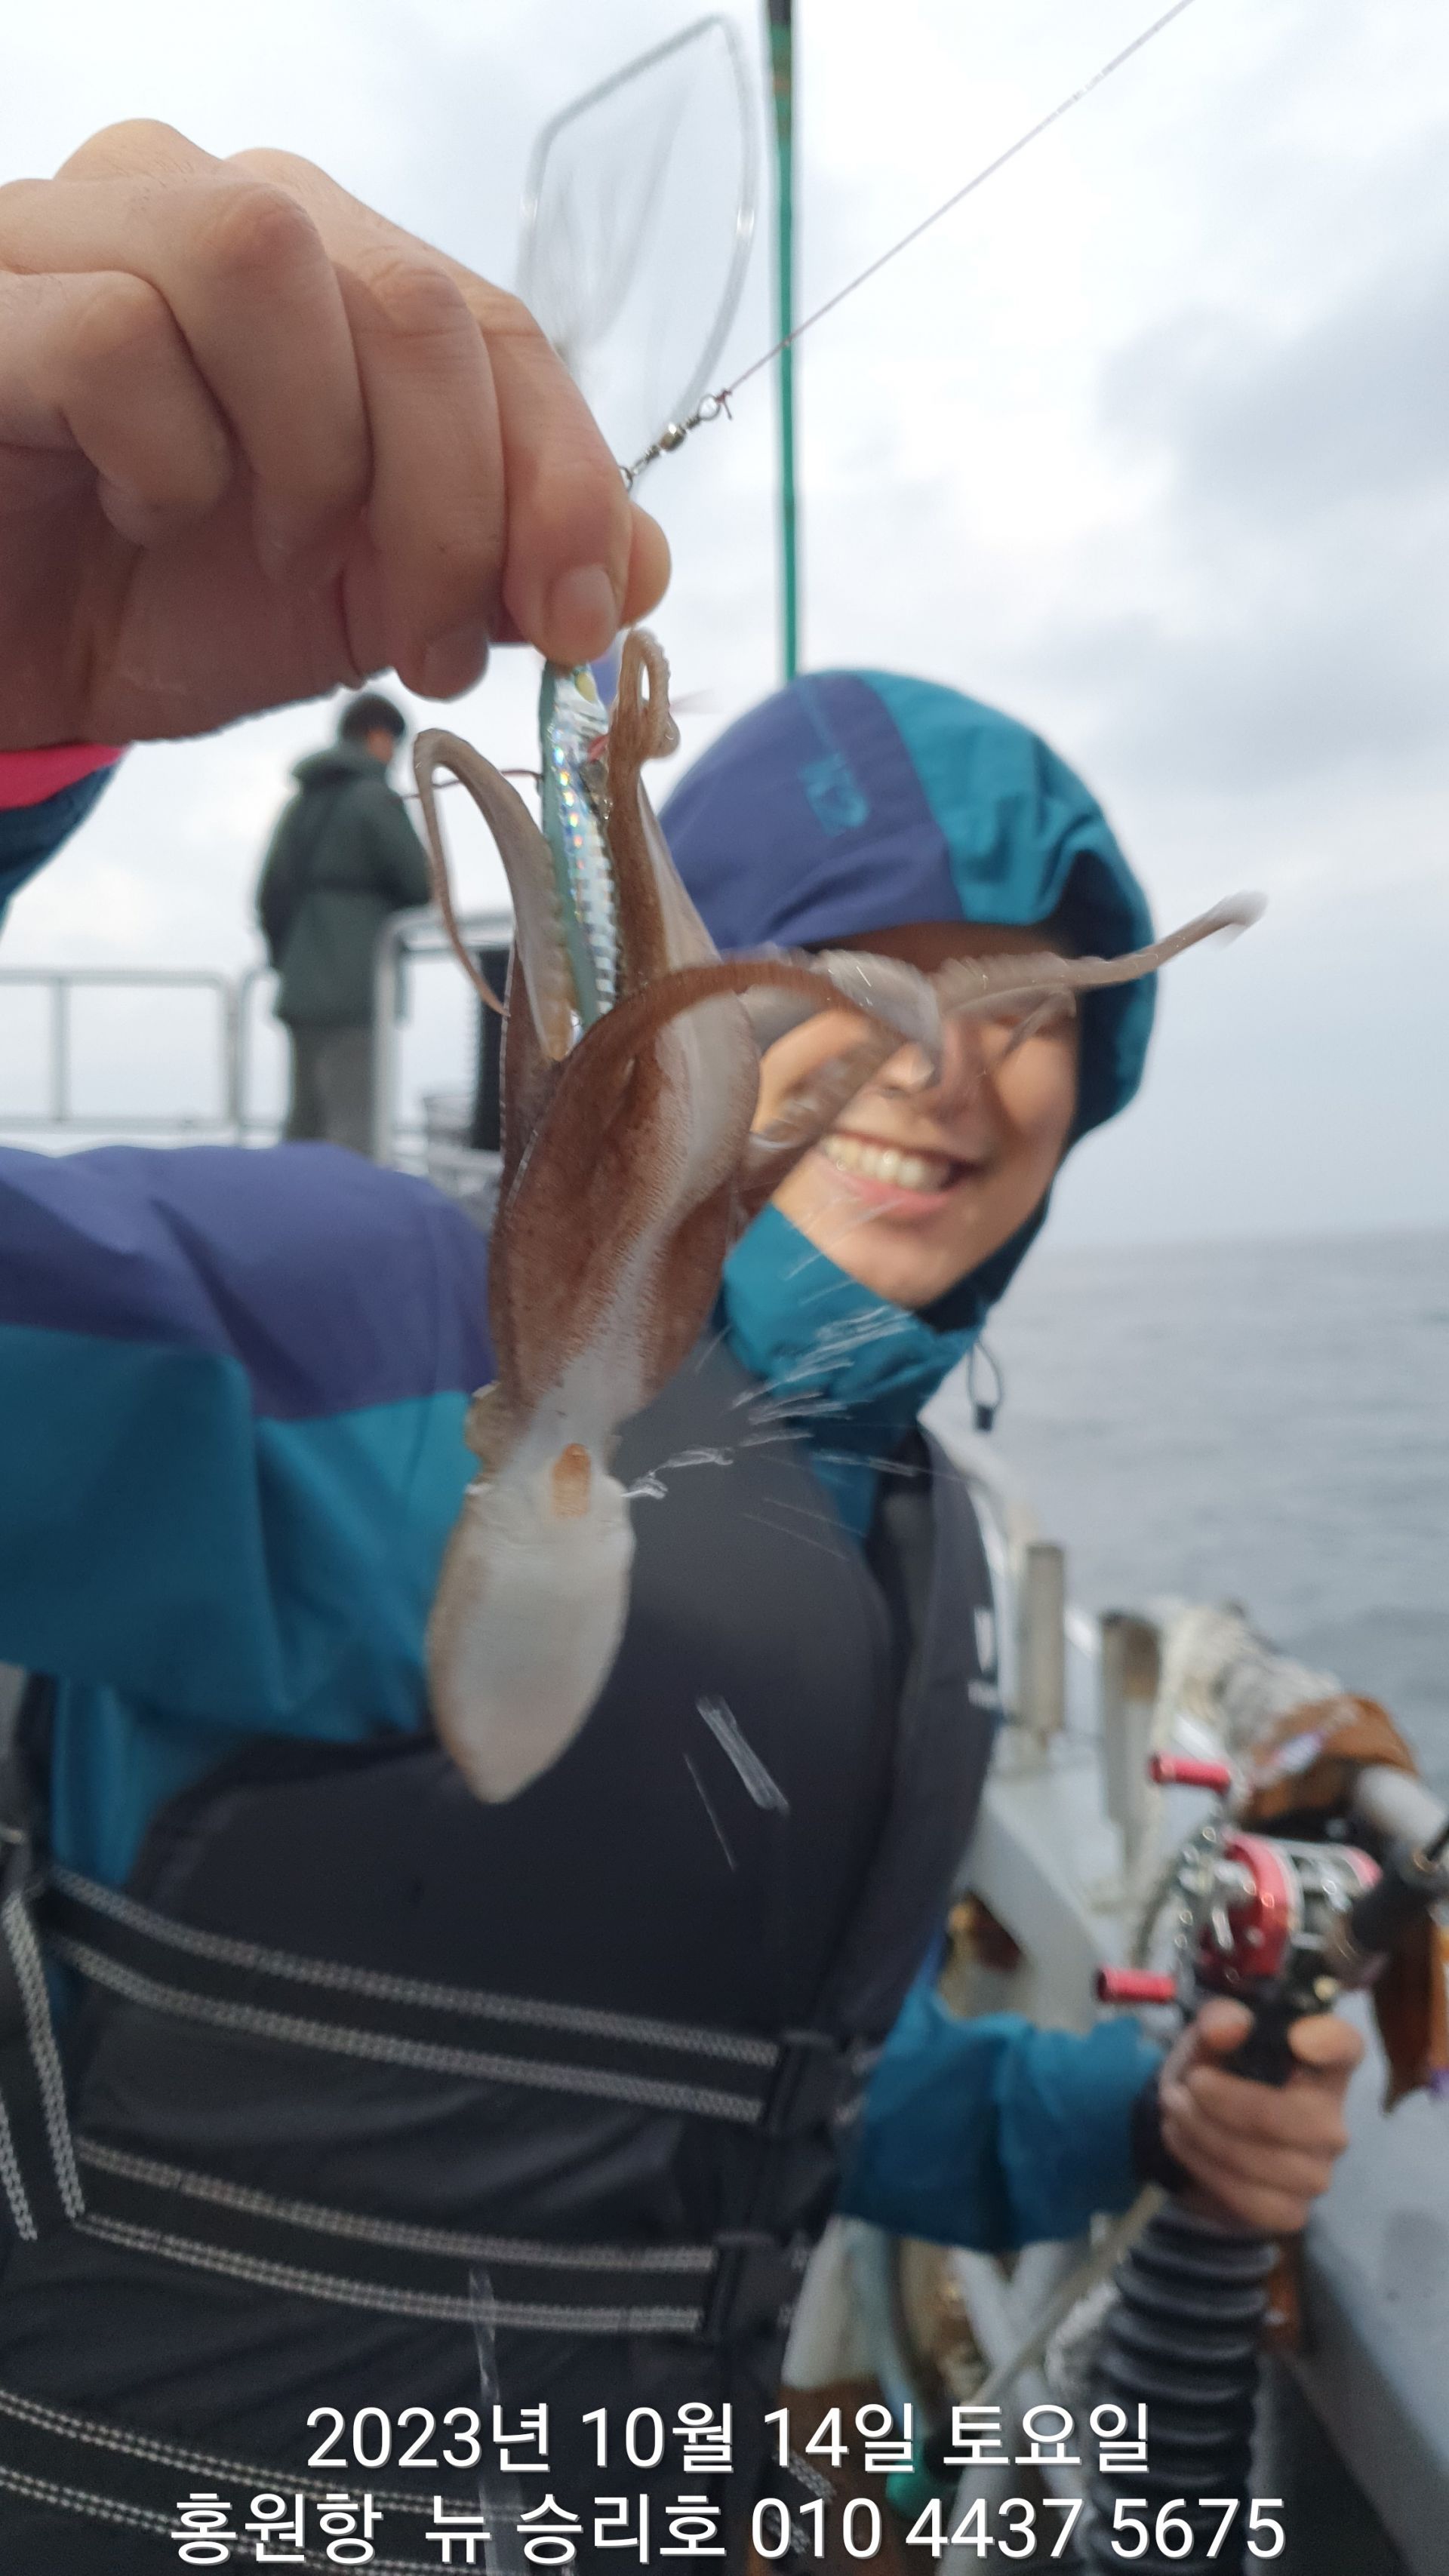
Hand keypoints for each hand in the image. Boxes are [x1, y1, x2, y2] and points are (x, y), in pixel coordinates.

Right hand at [0, 120, 670, 747]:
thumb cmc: (160, 605)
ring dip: (310, 455)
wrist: (2, 662)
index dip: (564, 478)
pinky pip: (117, 337)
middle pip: (409, 300)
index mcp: (318, 266)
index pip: (492, 324)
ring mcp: (81, 231)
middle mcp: (206, 205)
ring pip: (261, 259)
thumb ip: (500, 570)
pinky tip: (142, 517)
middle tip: (428, 642)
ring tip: (274, 554)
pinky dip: (166, 460)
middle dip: (458, 504)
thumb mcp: (360, 604)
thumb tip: (644, 568)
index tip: (577, 621)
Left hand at [1157, 1998, 1361, 2233]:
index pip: (1348, 2049)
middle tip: (1189, 2085)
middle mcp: (1331, 2119)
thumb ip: (1217, 2020)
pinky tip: (1186, 2143)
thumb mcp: (1206, 2039)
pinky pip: (1253, 2200)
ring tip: (1177, 2110)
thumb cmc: (1213, 2074)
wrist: (1191, 2133)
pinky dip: (1207, 2168)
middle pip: (1305, 2120)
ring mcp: (1317, 2171)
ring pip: (1271, 2163)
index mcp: (1320, 2065)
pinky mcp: (1291, 2211)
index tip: (1298, 2039)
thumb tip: (1231, 2026)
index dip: (1331, 2044)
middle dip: (1233, 2102)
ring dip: (1208, 2134)